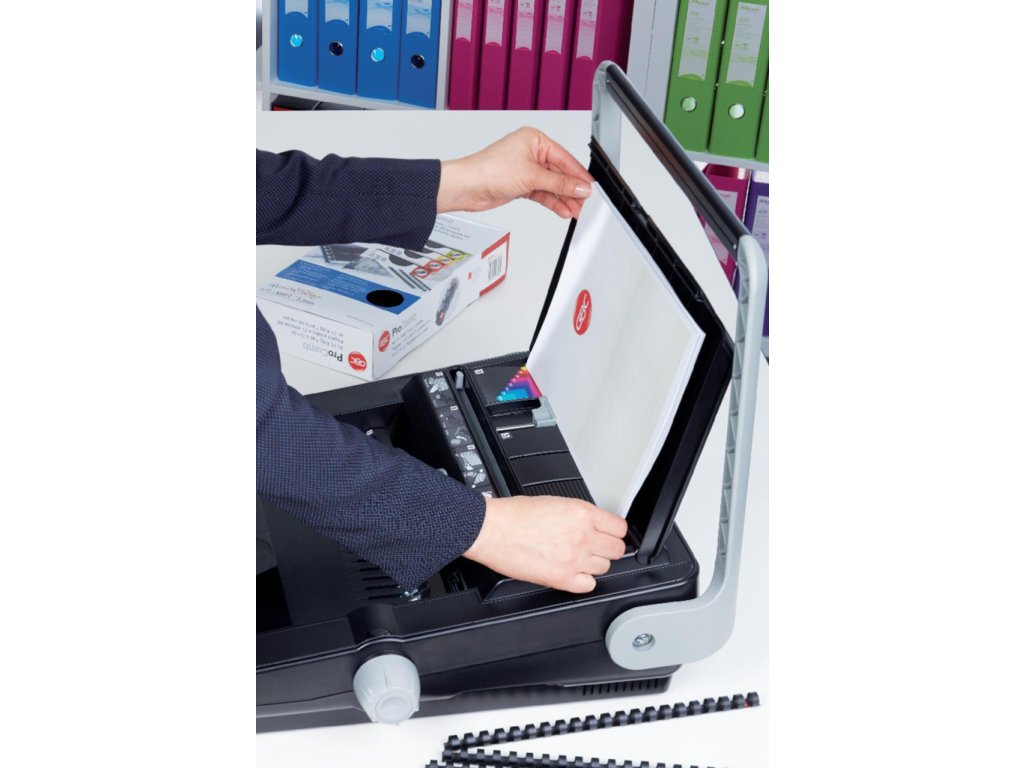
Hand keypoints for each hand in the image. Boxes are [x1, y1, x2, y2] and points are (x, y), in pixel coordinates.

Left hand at [437, 127, 593, 218]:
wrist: (467, 187)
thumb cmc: (489, 170)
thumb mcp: (531, 176)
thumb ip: (560, 183)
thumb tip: (580, 186)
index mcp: (534, 140)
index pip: (564, 158)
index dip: (578, 175)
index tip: (590, 187)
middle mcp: (531, 153)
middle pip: (559, 173)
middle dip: (571, 190)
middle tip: (583, 202)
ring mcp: (526, 170)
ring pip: (551, 185)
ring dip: (563, 198)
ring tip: (575, 210)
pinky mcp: (521, 185)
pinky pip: (542, 193)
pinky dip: (552, 201)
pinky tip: (562, 209)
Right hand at [463, 495, 628, 592]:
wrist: (493, 530)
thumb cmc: (515, 515)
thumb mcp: (556, 502)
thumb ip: (579, 515)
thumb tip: (593, 525)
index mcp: (581, 513)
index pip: (619, 528)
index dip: (614, 531)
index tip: (610, 534)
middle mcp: (582, 536)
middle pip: (616, 549)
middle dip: (607, 548)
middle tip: (596, 546)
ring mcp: (574, 559)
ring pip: (604, 567)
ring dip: (593, 563)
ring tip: (577, 557)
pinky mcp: (562, 579)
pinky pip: (589, 585)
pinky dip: (583, 580)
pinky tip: (572, 572)